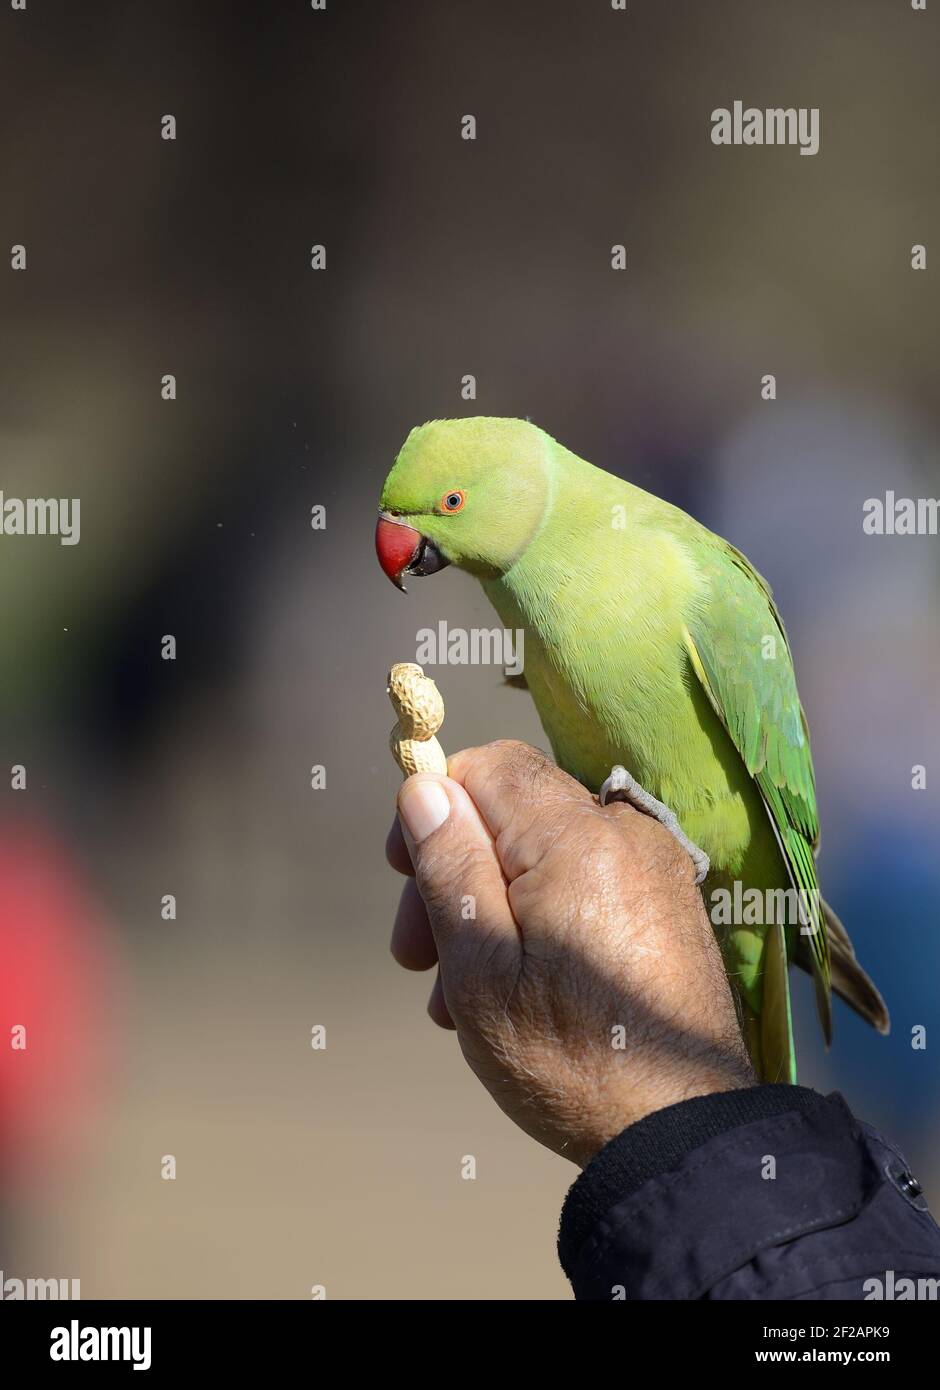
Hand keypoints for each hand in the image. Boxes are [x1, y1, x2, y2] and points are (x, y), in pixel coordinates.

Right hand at [386, 741, 753, 1167]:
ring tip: (459, 998)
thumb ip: (449, 864)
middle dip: (454, 870)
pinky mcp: (667, 904)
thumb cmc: (571, 1056)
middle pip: (512, 811)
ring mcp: (654, 868)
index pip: (488, 766)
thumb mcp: (480, 965)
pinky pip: (585, 882)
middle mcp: (624, 833)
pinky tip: (515, 990)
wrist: (682, 1131)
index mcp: (575, 837)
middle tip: (418, 957)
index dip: (434, 807)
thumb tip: (423, 786)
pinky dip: (540, 918)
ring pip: (544, 853)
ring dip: (492, 906)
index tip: (403, 876)